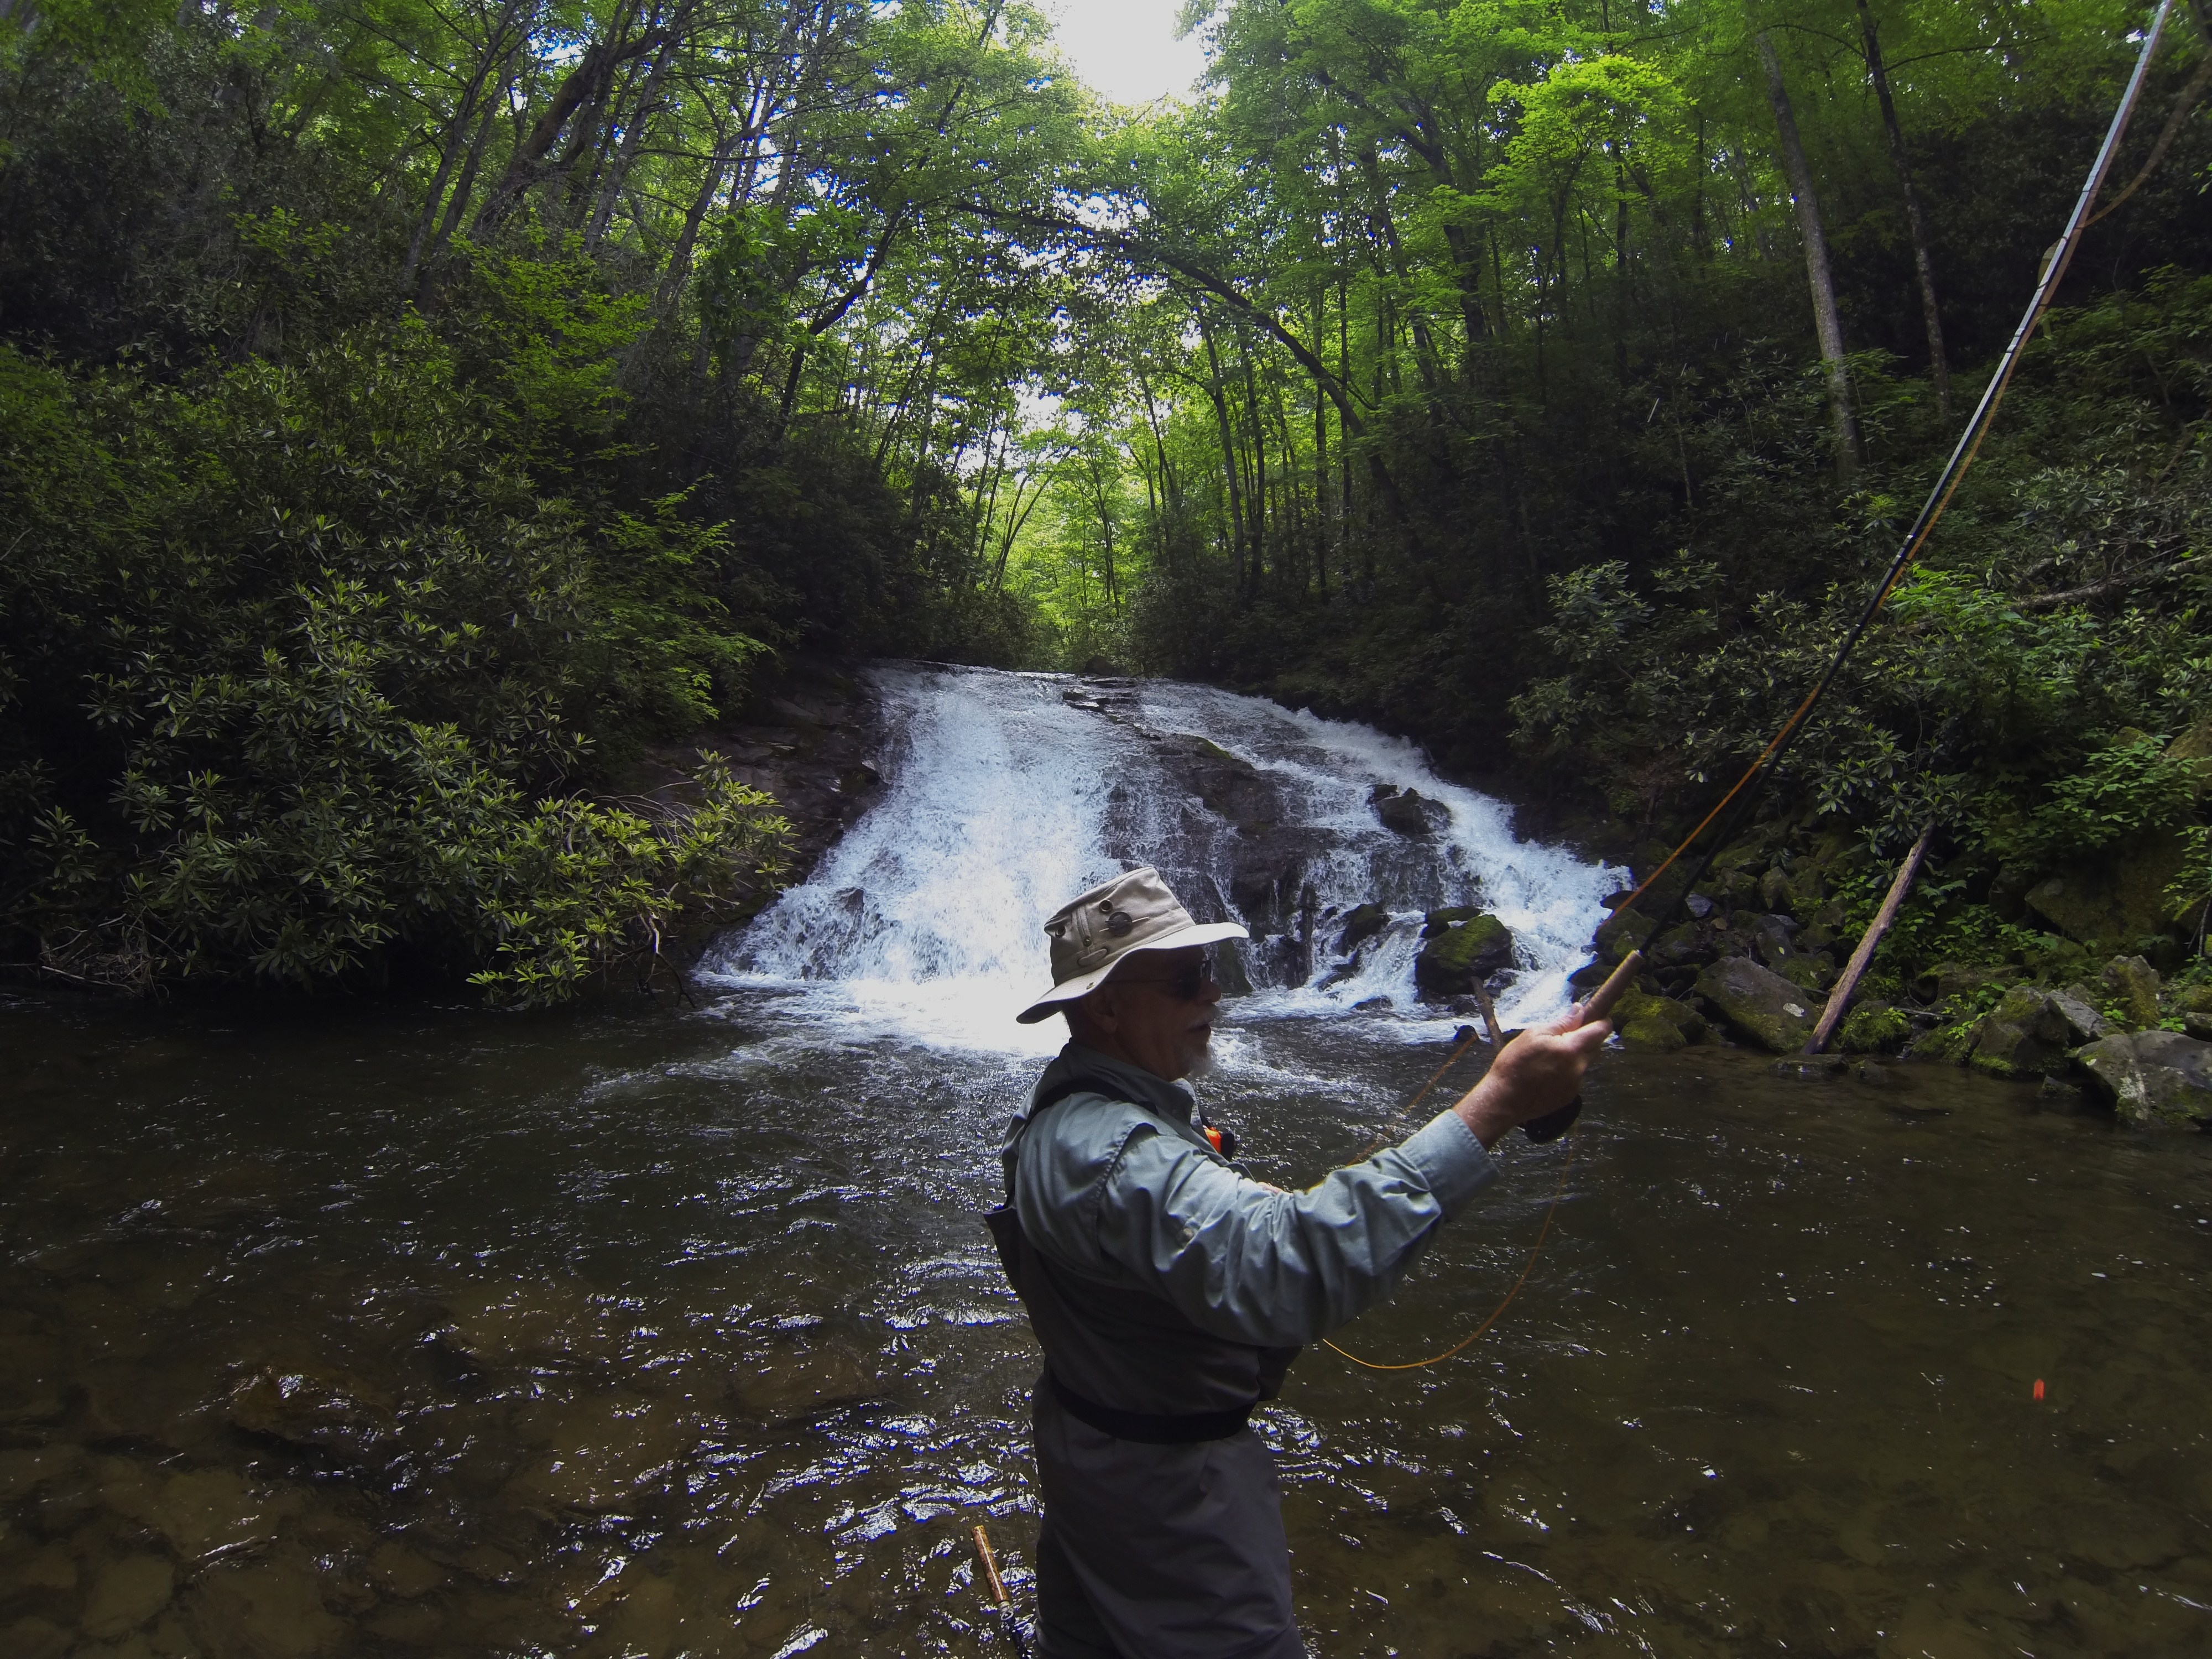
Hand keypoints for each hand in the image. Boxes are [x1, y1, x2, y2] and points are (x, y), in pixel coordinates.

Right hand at [1451, 1003, 1609, 1148]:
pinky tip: (1549, 1073)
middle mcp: (1580, 1067)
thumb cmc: (1515, 1062)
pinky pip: (1576, 1077)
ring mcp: (1577, 1084)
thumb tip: (1579, 1010)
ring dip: (1577, 1055)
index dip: (1603, 1022)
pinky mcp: (1570, 1096)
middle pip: (1596, 1047)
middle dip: (1587, 1039)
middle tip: (1566, 1036)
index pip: (1601, 1031)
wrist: (1505, 1099)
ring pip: (1585, 1063)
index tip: (1597, 1018)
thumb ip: (1561, 1023)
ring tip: (1552, 1057)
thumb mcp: (1534, 1034)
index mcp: (1572, 1049)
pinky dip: (1569, 1071)